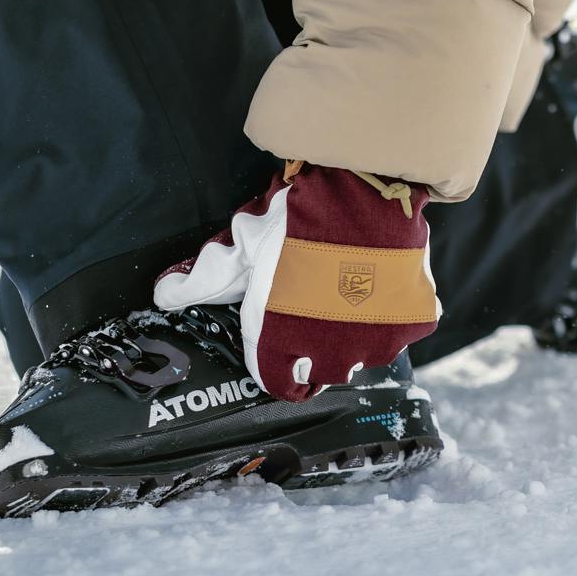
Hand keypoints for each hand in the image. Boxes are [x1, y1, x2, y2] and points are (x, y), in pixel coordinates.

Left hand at [154, 164, 439, 398]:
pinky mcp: (413, 322)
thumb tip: (163, 296)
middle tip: (313, 312)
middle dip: (314, 350)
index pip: (277, 384)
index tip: (279, 351)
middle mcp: (331, 356)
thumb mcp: (241, 246)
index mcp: (282, 343)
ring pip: (363, 353)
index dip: (276, 366)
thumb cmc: (295, 220)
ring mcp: (376, 342)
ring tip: (346, 292)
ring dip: (354, 333)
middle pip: (321, 373)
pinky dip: (392, 311)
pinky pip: (400, 329)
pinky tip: (378, 282)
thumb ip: (204, 278)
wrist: (361, 191)